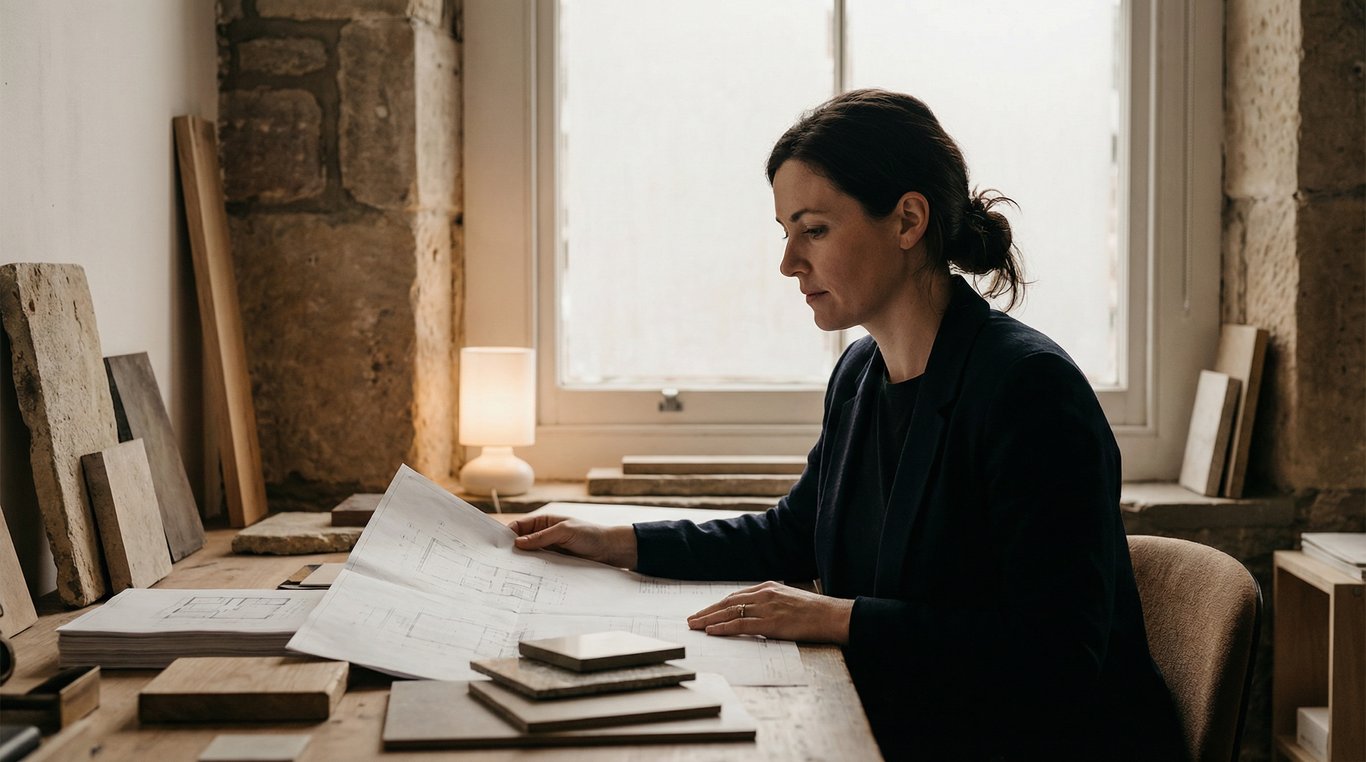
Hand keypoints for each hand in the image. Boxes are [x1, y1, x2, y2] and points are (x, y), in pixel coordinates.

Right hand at [509, 515, 637, 568]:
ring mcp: (550, 551)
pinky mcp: (556, 565)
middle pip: (522, 544)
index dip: (507, 535)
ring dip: (523, 564)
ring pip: (530, 558)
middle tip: (500, 564)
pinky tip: (528, 580)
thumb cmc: (590, 535)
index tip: (497, 547)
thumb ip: (541, 537)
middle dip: (512, 552)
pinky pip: (540, 568)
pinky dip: (534, 572)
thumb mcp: (565, 531)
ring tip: (511, 574)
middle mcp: (544, 536)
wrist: (611, 550)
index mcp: (544, 522)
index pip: (519, 527)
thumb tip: (517, 543)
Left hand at [687, 581, 853, 643]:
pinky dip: (724, 628)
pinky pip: (741, 625)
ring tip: (695, 626)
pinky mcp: (770, 623)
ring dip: (709, 620)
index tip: (705, 611)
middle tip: (691, 620)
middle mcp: (764, 594)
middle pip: (727, 603)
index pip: (736, 596)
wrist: (831, 615)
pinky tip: (711, 631)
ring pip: (730, 613)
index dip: (717, 605)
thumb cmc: (814, 611)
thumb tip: (756, 613)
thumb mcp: (789, 599)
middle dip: (707, 612)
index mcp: (768, 587)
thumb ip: (771, 603)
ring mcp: (766, 608)